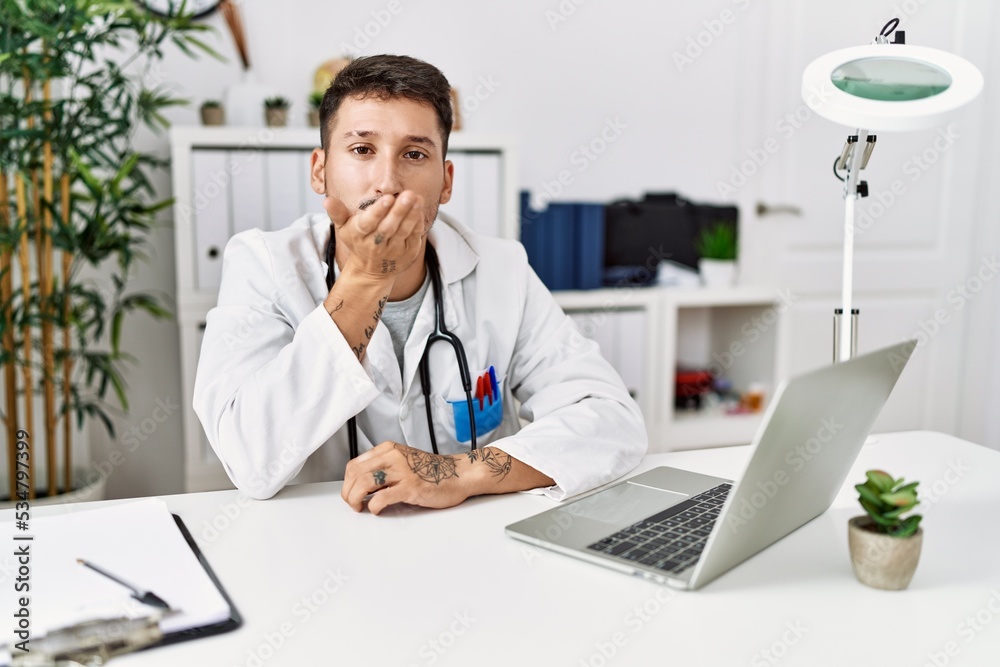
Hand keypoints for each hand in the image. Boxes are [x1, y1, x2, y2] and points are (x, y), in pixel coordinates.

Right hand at [322, 191, 425, 280]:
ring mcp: (393, 249)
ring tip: (417, 198)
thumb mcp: (344, 228)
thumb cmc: (358, 242)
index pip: (368, 223)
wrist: (371, 270)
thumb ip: (337, 213)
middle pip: (388, 227)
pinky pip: (414, 236)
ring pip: (403, 231)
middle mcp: (376, 244)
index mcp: (360, 235)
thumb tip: (326, 201)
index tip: (388, 198)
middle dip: (399, 211)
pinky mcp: (408, 252)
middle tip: (408, 194)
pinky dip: (417, 223)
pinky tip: (420, 209)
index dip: (378, 211)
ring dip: (411, 215)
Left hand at [341, 441, 473, 514]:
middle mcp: (393, 456)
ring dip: (356, 499)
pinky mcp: (410, 486)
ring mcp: (402, 471)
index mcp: (389, 449)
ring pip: (364, 483)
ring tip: (360, 507)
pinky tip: (377, 510)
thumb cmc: (432, 471)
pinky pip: (381, 497)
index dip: (347, 482)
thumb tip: (361, 484)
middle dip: (348, 492)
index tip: (350, 492)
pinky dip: (374, 506)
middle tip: (353, 504)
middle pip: (356, 474)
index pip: (355, 464)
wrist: (458, 474)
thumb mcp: (403, 461)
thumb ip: (384, 467)